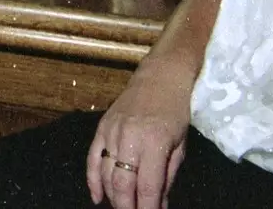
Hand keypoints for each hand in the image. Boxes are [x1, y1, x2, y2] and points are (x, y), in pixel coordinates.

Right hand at [84, 61, 192, 208]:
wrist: (159, 76)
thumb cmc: (176, 111)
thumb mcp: (180, 146)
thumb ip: (168, 176)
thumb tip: (160, 204)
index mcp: (154, 142)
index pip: (148, 186)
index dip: (148, 208)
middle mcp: (129, 137)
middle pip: (122, 183)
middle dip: (127, 206)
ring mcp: (111, 131)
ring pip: (105, 173)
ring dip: (112, 196)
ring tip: (121, 207)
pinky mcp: (101, 127)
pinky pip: (92, 157)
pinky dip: (92, 179)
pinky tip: (97, 197)